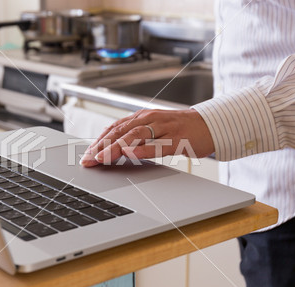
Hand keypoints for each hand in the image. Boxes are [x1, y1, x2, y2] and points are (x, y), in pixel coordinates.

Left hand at [80, 109, 214, 166]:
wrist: (208, 125)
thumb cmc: (178, 130)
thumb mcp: (153, 131)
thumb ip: (135, 138)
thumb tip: (113, 150)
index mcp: (141, 117)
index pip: (114, 128)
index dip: (98, 142)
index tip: (86, 156)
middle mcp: (149, 119)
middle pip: (120, 131)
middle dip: (101, 146)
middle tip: (88, 160)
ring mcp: (163, 128)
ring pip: (135, 136)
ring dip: (116, 147)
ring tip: (102, 158)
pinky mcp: (177, 138)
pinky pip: (158, 144)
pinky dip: (143, 149)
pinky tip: (131, 155)